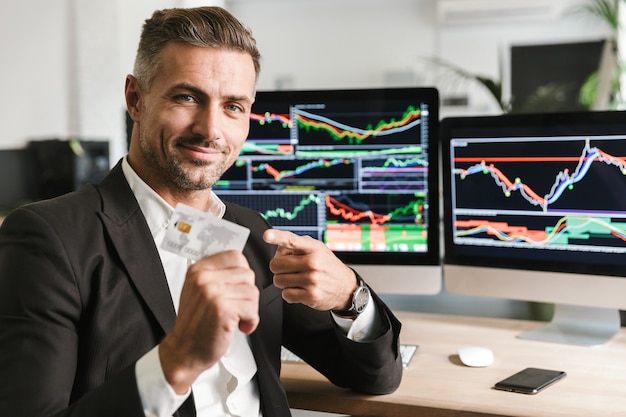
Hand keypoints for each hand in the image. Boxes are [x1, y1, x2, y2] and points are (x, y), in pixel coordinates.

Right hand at [159, 250, 258, 393]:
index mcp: (198, 270)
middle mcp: (203, 278)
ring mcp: (212, 292)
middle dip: (248, 294)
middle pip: (247, 274)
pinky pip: (251, 308)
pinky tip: (239, 326)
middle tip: (238, 307)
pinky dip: (251, 321)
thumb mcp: (198, 292)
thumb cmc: (194, 325)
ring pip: (252, 291)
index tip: (239, 287)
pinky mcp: (222, 308)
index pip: (234, 256)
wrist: (183, 352)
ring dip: (250, 309)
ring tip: (237, 318)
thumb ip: (217, 275)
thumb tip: (241, 266)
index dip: (243, 273)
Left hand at [263, 229, 356, 310]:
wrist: (345, 287)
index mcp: (312, 248)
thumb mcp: (316, 249)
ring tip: (297, 280)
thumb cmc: (326, 266)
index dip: (277, 236)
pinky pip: (285, 294)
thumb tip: (278, 251)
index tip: (267, 235)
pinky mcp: (310, 295)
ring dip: (284, 281)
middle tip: (289, 269)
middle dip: (278, 268)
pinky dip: (289, 294)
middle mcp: (312, 262)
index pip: (291, 240)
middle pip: (275, 264)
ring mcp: (312, 279)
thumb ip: (295, 246)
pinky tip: (300, 290)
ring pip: (278, 281)